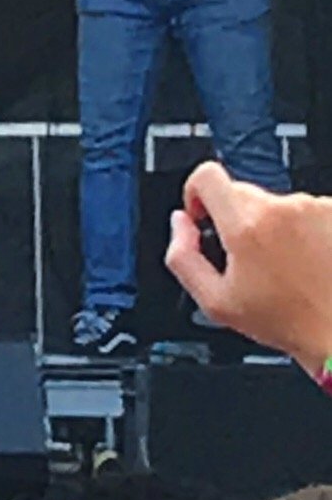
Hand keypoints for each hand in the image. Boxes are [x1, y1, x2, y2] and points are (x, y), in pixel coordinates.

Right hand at [169, 162, 331, 368]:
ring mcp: (318, 209)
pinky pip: (308, 212)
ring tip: (288, 266)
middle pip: (242, 193)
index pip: (207, 176)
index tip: (204, 216)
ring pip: (277, 205)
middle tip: (251, 259)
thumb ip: (182, 256)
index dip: (195, 193)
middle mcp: (285, 209)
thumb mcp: (215, 302)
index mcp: (247, 226)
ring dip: (276, 228)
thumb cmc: (290, 323)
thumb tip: (182, 224)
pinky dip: (304, 232)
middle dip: (238, 220)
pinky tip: (310, 262)